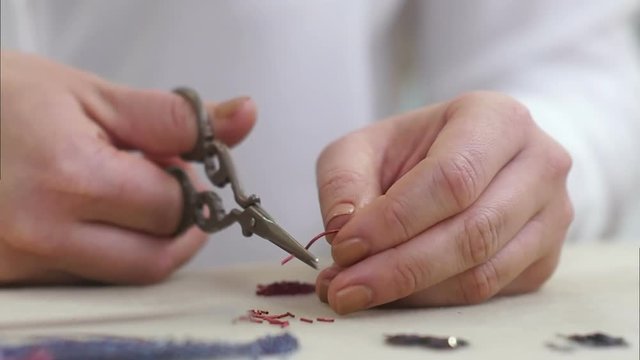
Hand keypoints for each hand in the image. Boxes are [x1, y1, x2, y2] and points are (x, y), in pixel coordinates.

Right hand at [0, 52, 255, 284]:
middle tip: (165, 188)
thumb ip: (175, 116)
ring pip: (122, 276)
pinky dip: (106, 252)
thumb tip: (244, 116)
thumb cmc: (2, 99)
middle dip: (177, 224)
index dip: (188, 185)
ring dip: (144, 240)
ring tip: (125, 196)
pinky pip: (84, 281)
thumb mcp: (90, 94)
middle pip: (155, 257)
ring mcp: (21, 264)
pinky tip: (92, 216)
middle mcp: (42, 232)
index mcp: (69, 177)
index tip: (178, 164)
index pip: (173, 208)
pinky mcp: (10, 279)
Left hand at [315, 92, 572, 313]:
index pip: (451, 177)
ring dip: (412, 292)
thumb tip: (342, 229)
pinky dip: (434, 300)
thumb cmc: (413, 151)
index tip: (344, 247)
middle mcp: (539, 164)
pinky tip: (396, 294)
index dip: (395, 219)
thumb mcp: (365, 147)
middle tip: (341, 289)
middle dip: (398, 267)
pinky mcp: (546, 257)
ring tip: (357, 292)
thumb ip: (344, 180)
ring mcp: (552, 215)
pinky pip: (490, 292)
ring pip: (482, 272)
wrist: (468, 160)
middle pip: (472, 232)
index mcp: (497, 118)